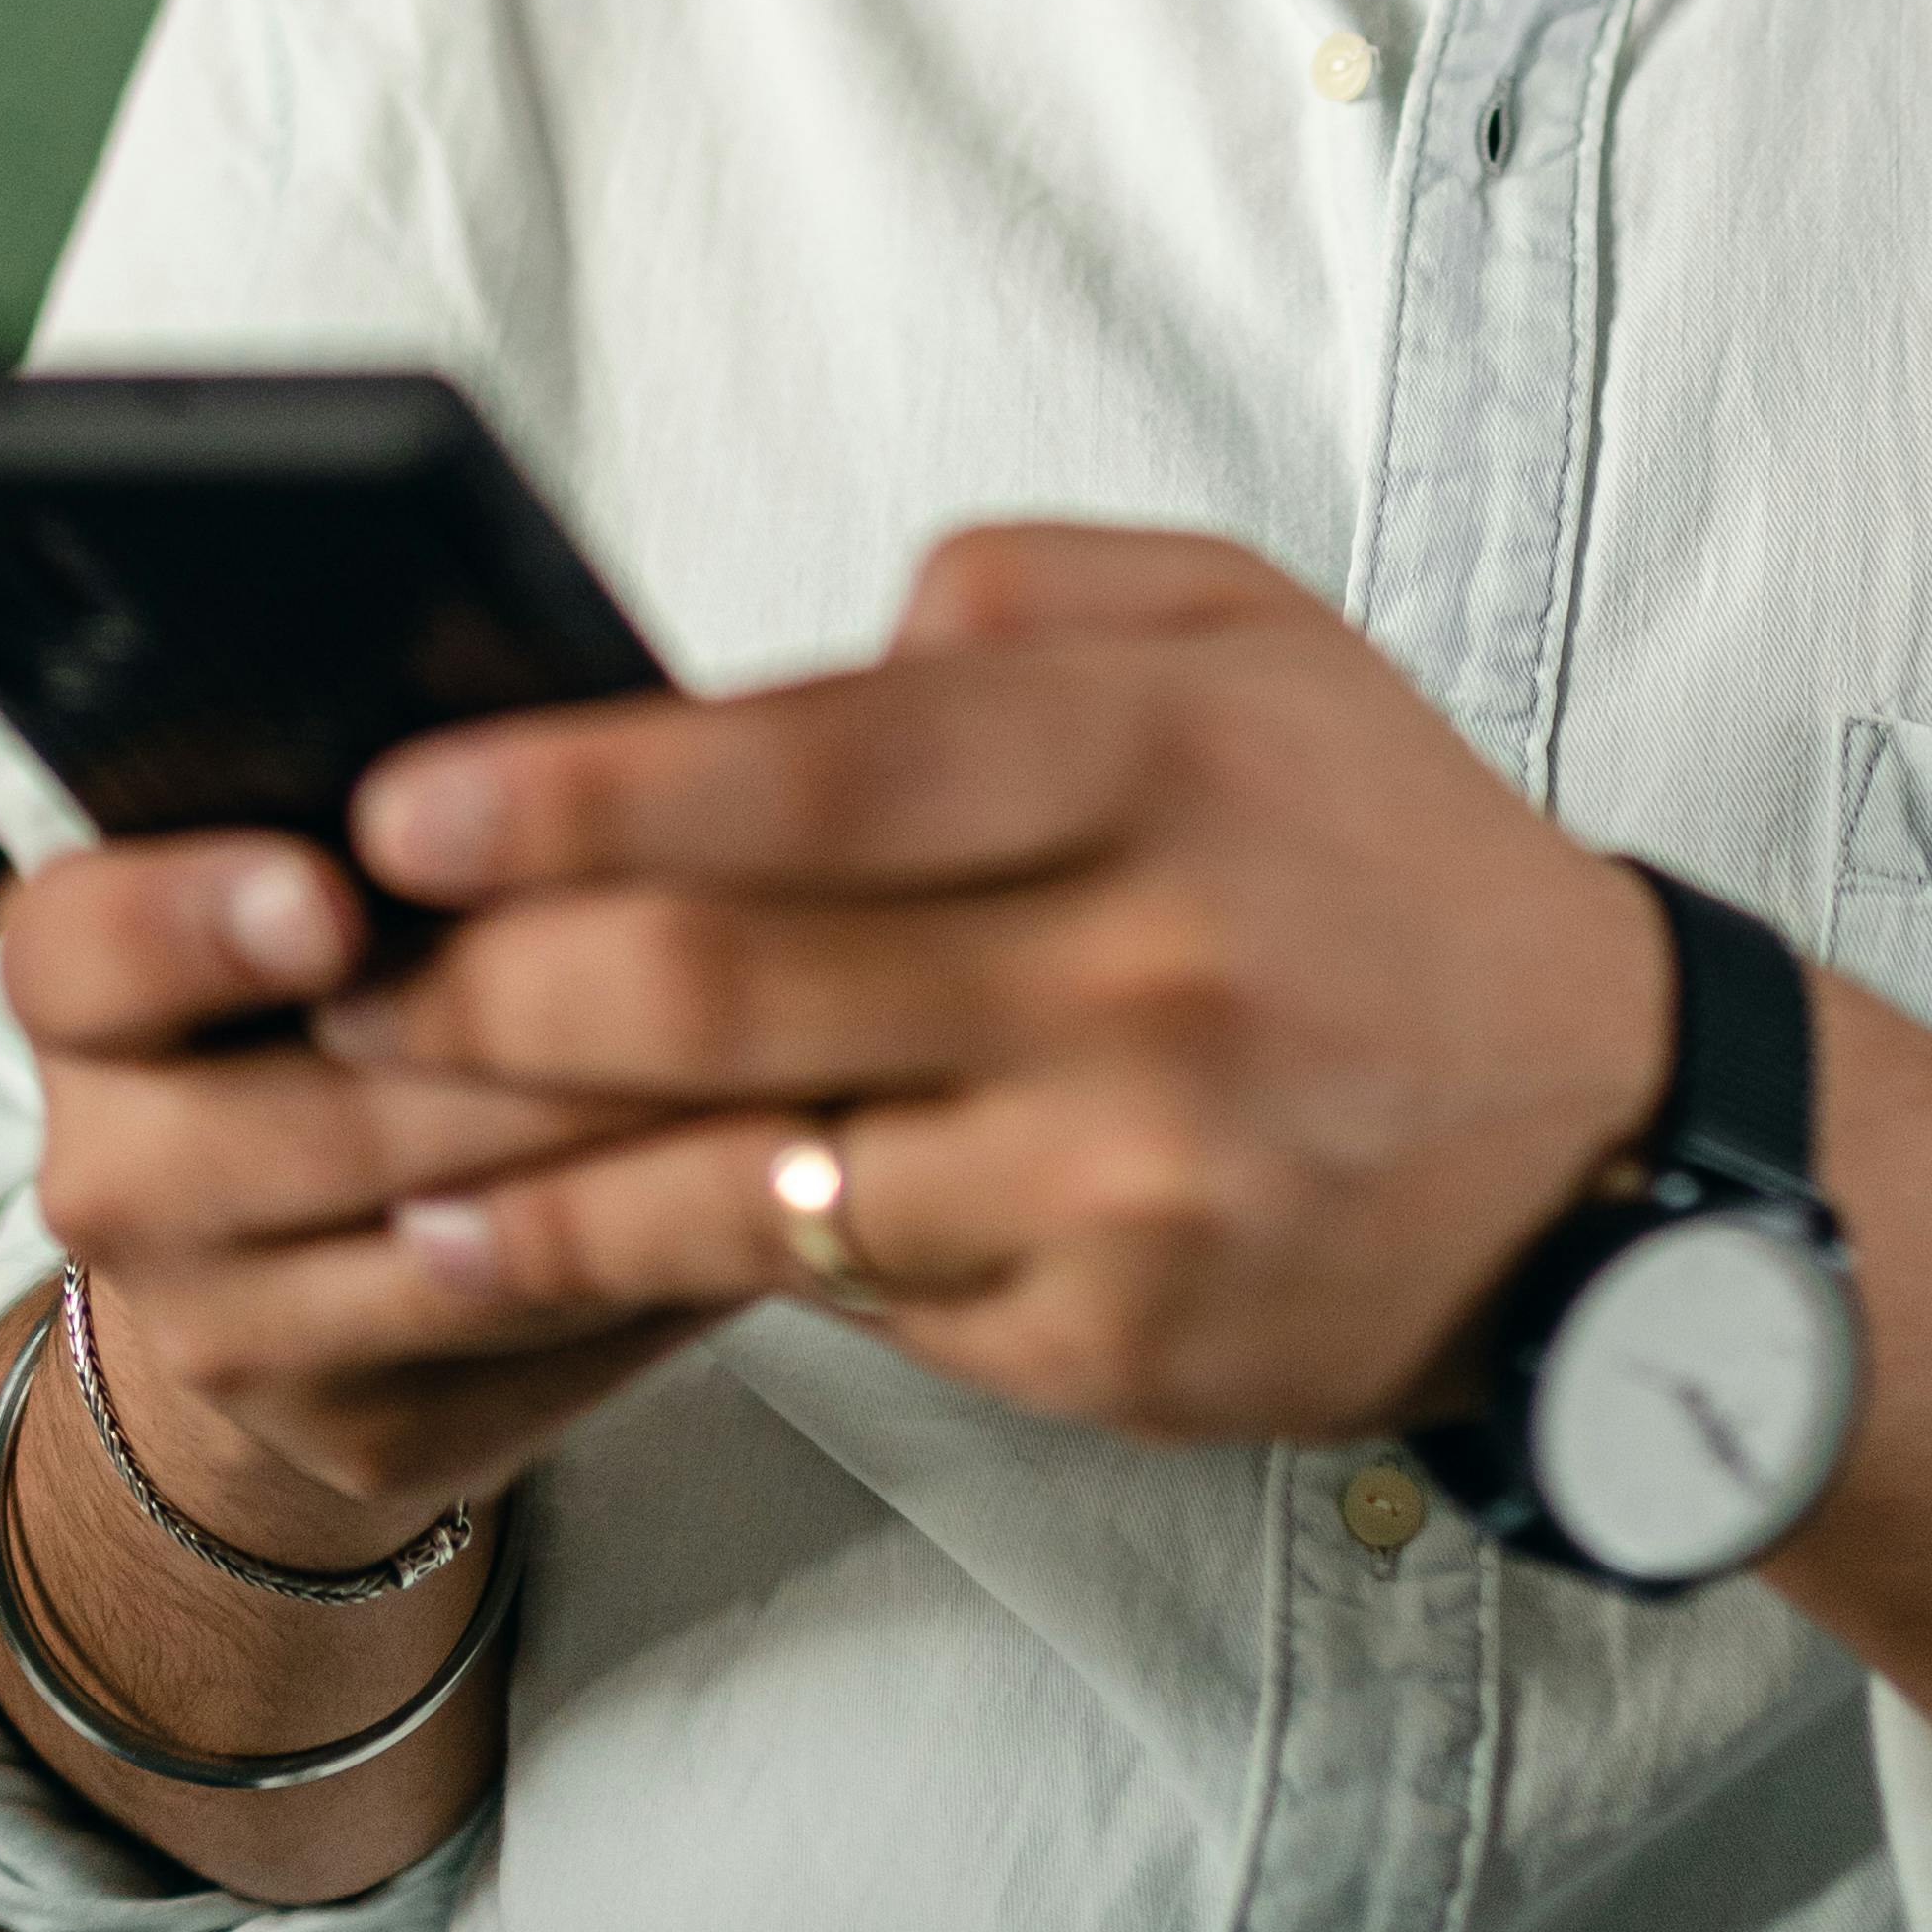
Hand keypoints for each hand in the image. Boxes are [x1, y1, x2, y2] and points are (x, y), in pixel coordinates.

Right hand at [0, 831, 706, 1550]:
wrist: (305, 1236)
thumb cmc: (376, 961)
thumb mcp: (353, 849)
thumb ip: (425, 790)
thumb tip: (603, 715)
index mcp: (85, 987)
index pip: (83, 947)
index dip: (197, 920)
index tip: (328, 902)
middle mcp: (115, 1170)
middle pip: (309, 1119)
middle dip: (506, 1043)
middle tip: (673, 967)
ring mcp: (221, 1329)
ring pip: (440, 1242)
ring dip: (613, 1148)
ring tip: (765, 1055)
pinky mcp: (360, 1434)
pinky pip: (534, 1333)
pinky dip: (659, 1244)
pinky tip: (768, 1169)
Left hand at [315, 524, 1673, 1441]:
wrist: (1601, 1133)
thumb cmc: (1382, 856)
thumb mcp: (1254, 635)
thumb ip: (1019, 595)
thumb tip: (788, 658)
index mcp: (1165, 756)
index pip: (822, 763)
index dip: (588, 785)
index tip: (408, 794)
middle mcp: (1143, 969)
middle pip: (734, 981)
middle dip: (485, 979)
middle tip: (331, 959)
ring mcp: (1124, 1174)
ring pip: (744, 1176)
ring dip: (515, 1158)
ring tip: (367, 1119)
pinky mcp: (1106, 1337)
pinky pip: (830, 1298)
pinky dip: (651, 1271)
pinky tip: (520, 1246)